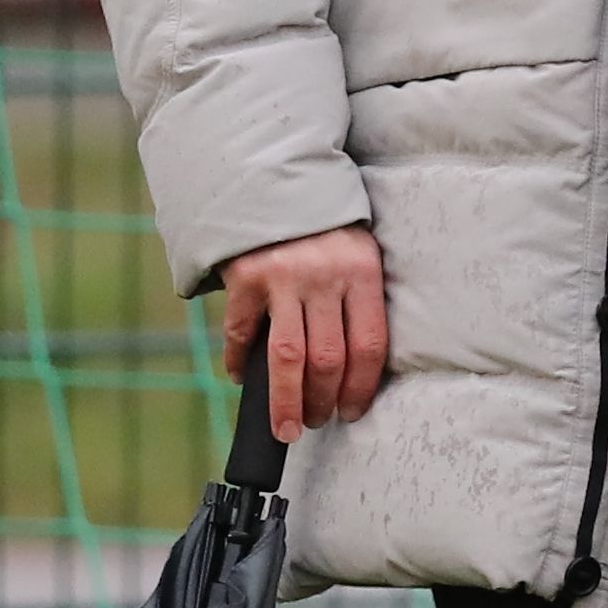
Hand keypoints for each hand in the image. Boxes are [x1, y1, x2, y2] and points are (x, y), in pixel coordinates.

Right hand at [217, 226, 389, 438]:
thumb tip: (350, 374)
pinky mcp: (245, 276)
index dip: (362, 389)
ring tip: (287, 426)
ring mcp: (282, 276)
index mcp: (362, 271)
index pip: (370, 346)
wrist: (273, 180)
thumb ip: (355, 302)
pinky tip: (242, 378)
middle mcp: (324, 274)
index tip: (352, 413)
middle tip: (315, 422)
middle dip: (322, 403)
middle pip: (328, 360)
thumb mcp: (355, 254)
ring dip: (286, 402)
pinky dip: (238, 363)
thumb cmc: (323, 230)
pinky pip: (240, 333)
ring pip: (287, 358)